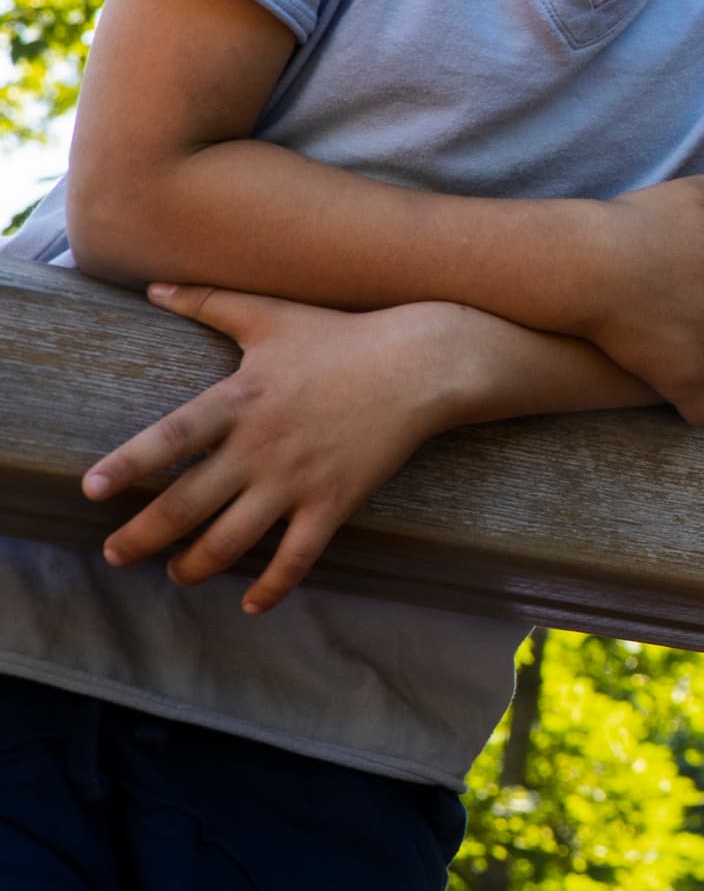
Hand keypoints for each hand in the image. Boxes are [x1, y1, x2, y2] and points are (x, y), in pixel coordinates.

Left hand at [86, 287, 476, 613]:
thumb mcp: (272, 315)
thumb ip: (209, 303)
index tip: (94, 490)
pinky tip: (253, 604)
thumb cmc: (343, 336)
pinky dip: (273, 586)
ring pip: (233, 540)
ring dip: (196, 566)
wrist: (424, 361)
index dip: (131, 465)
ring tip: (176, 574)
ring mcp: (299, 478)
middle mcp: (262, 446)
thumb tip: (155, 286)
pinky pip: (298, 556)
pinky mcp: (336, 500)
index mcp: (240, 400)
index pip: (172, 438)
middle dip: (143, 537)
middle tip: (115, 556)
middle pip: (188, 505)